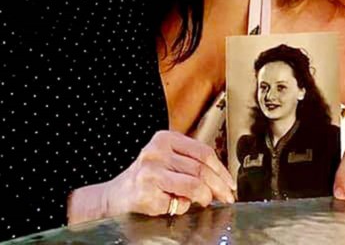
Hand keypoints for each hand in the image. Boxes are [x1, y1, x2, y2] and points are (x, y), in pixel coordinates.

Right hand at [68, 130, 235, 223]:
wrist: (114, 197)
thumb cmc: (145, 179)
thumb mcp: (166, 160)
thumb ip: (189, 162)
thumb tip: (221, 178)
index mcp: (165, 139)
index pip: (203, 152)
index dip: (221, 169)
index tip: (230, 183)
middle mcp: (157, 152)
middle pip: (201, 169)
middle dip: (219, 186)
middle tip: (227, 197)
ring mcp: (151, 172)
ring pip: (194, 184)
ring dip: (205, 197)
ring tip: (206, 202)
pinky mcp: (146, 192)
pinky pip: (177, 201)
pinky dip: (183, 206)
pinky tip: (179, 205)